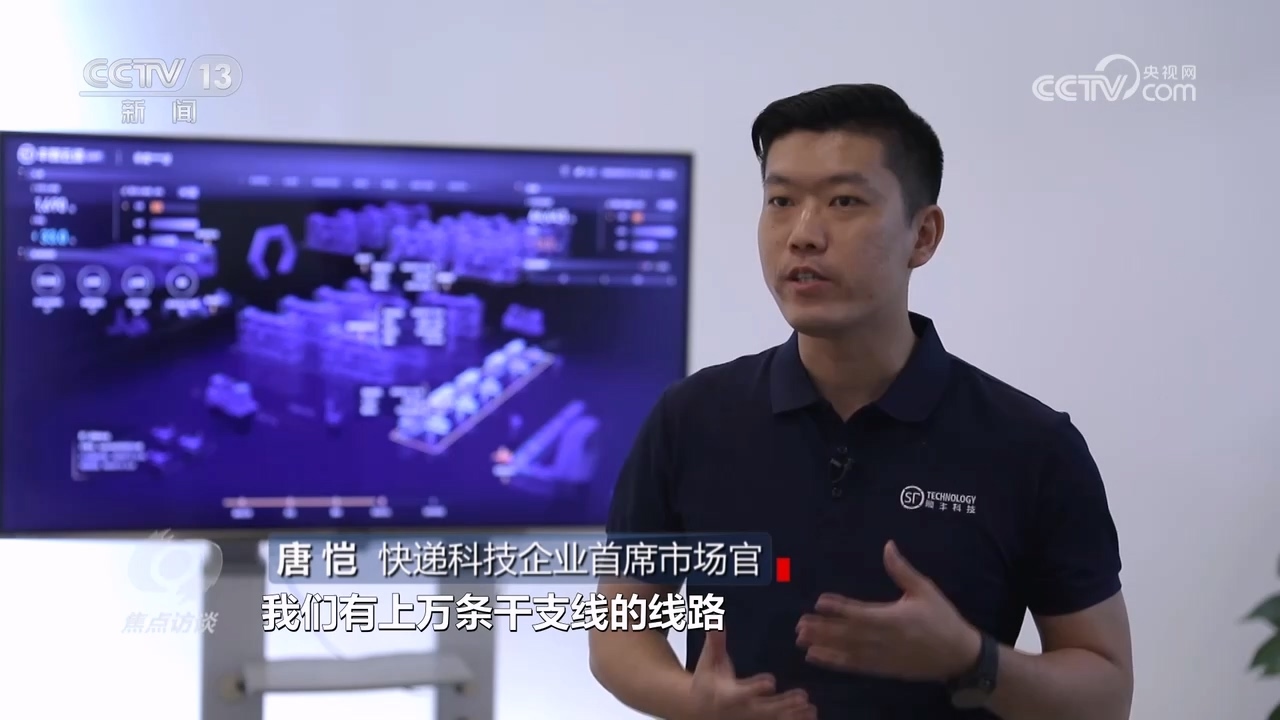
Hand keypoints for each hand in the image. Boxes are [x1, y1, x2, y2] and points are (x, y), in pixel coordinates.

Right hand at [691, 628, 816, 719]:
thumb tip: (716, 620)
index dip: (755, 688)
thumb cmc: (707, 680)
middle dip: (782, 705)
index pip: (742, 693)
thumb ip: (714, 642)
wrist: (700, 709)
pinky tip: (811, 716)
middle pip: (763, 710)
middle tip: (802, 696)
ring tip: (811, 708)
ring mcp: (751, 719)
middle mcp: (740, 710)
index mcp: (727, 694)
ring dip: (792, 715)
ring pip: (773, 719)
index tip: (771, 681)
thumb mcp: (708, 661)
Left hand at [796, 541, 980, 681]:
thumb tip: (888, 546)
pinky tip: (816, 656)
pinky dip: (834, 662)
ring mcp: (882, 656)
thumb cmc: (942, 619)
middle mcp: (884, 639)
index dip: (840, 608)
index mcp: (894, 618)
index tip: (819, 602)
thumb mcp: (925, 590)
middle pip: (848, 633)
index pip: (861, 612)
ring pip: (847, 650)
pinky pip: (854, 665)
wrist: (959, 656)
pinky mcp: (882, 668)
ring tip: (801, 639)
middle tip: (799, 624)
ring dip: (824, 645)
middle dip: (823, 629)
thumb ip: (902, 570)